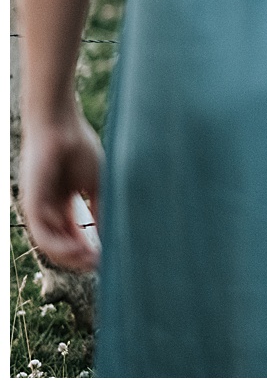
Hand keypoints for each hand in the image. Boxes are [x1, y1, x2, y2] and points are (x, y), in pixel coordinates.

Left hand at [20, 106, 102, 271]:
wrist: (60, 126)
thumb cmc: (79, 148)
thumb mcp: (97, 184)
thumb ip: (100, 209)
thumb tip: (110, 235)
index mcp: (62, 204)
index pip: (73, 235)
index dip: (89, 248)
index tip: (107, 258)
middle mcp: (47, 210)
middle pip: (61, 243)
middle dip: (80, 257)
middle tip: (101, 264)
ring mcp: (38, 207)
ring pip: (50, 243)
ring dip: (70, 257)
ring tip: (92, 261)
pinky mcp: (31, 203)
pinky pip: (41, 232)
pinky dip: (59, 245)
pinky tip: (78, 250)